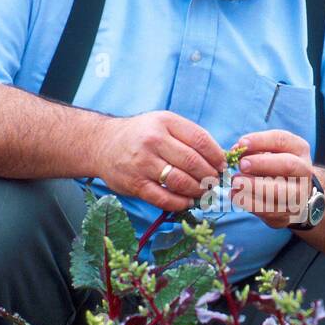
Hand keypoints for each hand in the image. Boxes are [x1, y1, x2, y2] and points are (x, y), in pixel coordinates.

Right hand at [96, 111, 225, 212]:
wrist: (103, 144)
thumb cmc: (141, 135)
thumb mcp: (163, 123)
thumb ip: (188, 136)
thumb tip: (218, 159)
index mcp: (165, 122)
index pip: (200, 140)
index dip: (216, 156)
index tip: (222, 166)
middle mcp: (153, 140)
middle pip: (193, 162)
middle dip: (209, 176)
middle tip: (215, 183)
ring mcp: (143, 163)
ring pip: (180, 181)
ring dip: (197, 190)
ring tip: (203, 192)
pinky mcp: (134, 184)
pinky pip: (163, 198)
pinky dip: (180, 203)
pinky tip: (187, 201)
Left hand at [228, 129, 312, 228]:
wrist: (296, 197)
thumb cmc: (276, 169)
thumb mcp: (269, 154)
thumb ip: (253, 151)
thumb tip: (236, 150)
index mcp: (299, 149)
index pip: (282, 140)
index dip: (261, 140)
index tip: (241, 143)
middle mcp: (304, 171)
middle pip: (287, 165)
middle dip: (262, 163)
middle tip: (241, 165)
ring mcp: (300, 194)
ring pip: (280, 191)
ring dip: (254, 186)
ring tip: (235, 182)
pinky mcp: (289, 214)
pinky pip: (270, 210)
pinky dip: (250, 203)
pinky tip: (235, 196)